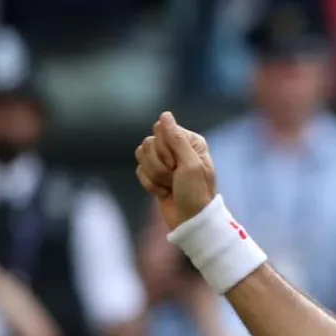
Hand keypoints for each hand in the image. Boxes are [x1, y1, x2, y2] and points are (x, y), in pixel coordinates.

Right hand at [136, 113, 216, 230]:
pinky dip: (150, 184)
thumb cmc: (196, 192)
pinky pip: (140, 171)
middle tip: (175, 178)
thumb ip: (176, 139)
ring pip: (141, 156)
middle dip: (159, 164)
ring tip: (170, 186)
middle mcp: (177, 148)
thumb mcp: (190, 164)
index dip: (165, 149)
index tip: (177, 164)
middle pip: (149, 143)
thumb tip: (164, 115)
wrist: (190, 220)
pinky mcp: (155, 175)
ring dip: (154, 175)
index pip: (162, 130)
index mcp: (190, 142)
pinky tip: (164, 192)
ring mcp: (165, 162)